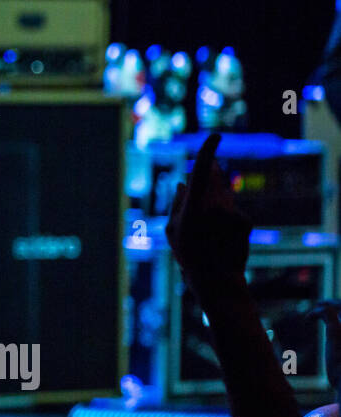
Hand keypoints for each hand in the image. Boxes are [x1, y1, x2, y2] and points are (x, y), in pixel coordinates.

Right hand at [165, 132, 252, 287]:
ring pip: (224, 194)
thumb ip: (178, 204)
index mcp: (194, 207)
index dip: (209, 151)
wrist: (217, 279)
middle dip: (213, 169)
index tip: (215, 137)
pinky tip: (220, 228)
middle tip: (213, 161)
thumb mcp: (173, 230)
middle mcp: (215, 206)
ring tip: (210, 205)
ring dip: (218, 191)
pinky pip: (232, 209)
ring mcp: (232, 214)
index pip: (203, 171)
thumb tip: (183, 184)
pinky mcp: (244, 221)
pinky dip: (226, 213)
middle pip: (215, 179)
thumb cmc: (189, 256)